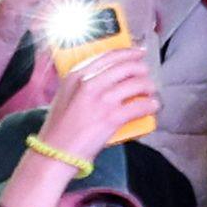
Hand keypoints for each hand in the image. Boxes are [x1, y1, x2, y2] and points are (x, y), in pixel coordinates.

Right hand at [39, 44, 156, 166]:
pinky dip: (151, 105)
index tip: (140, 52)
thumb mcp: (65, 96)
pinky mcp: (112, 117)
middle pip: (128, 67)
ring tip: (149, 94)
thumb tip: (111, 74)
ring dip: (149, 88)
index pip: (110, 55)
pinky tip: (152, 107)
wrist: (54, 154)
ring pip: (139, 83)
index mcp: (76, 76)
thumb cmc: (59, 128)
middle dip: (142, 70)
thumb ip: (84, 82)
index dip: (130, 52)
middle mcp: (89, 84)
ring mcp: (102, 100)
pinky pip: (142, 105)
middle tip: (145, 77)